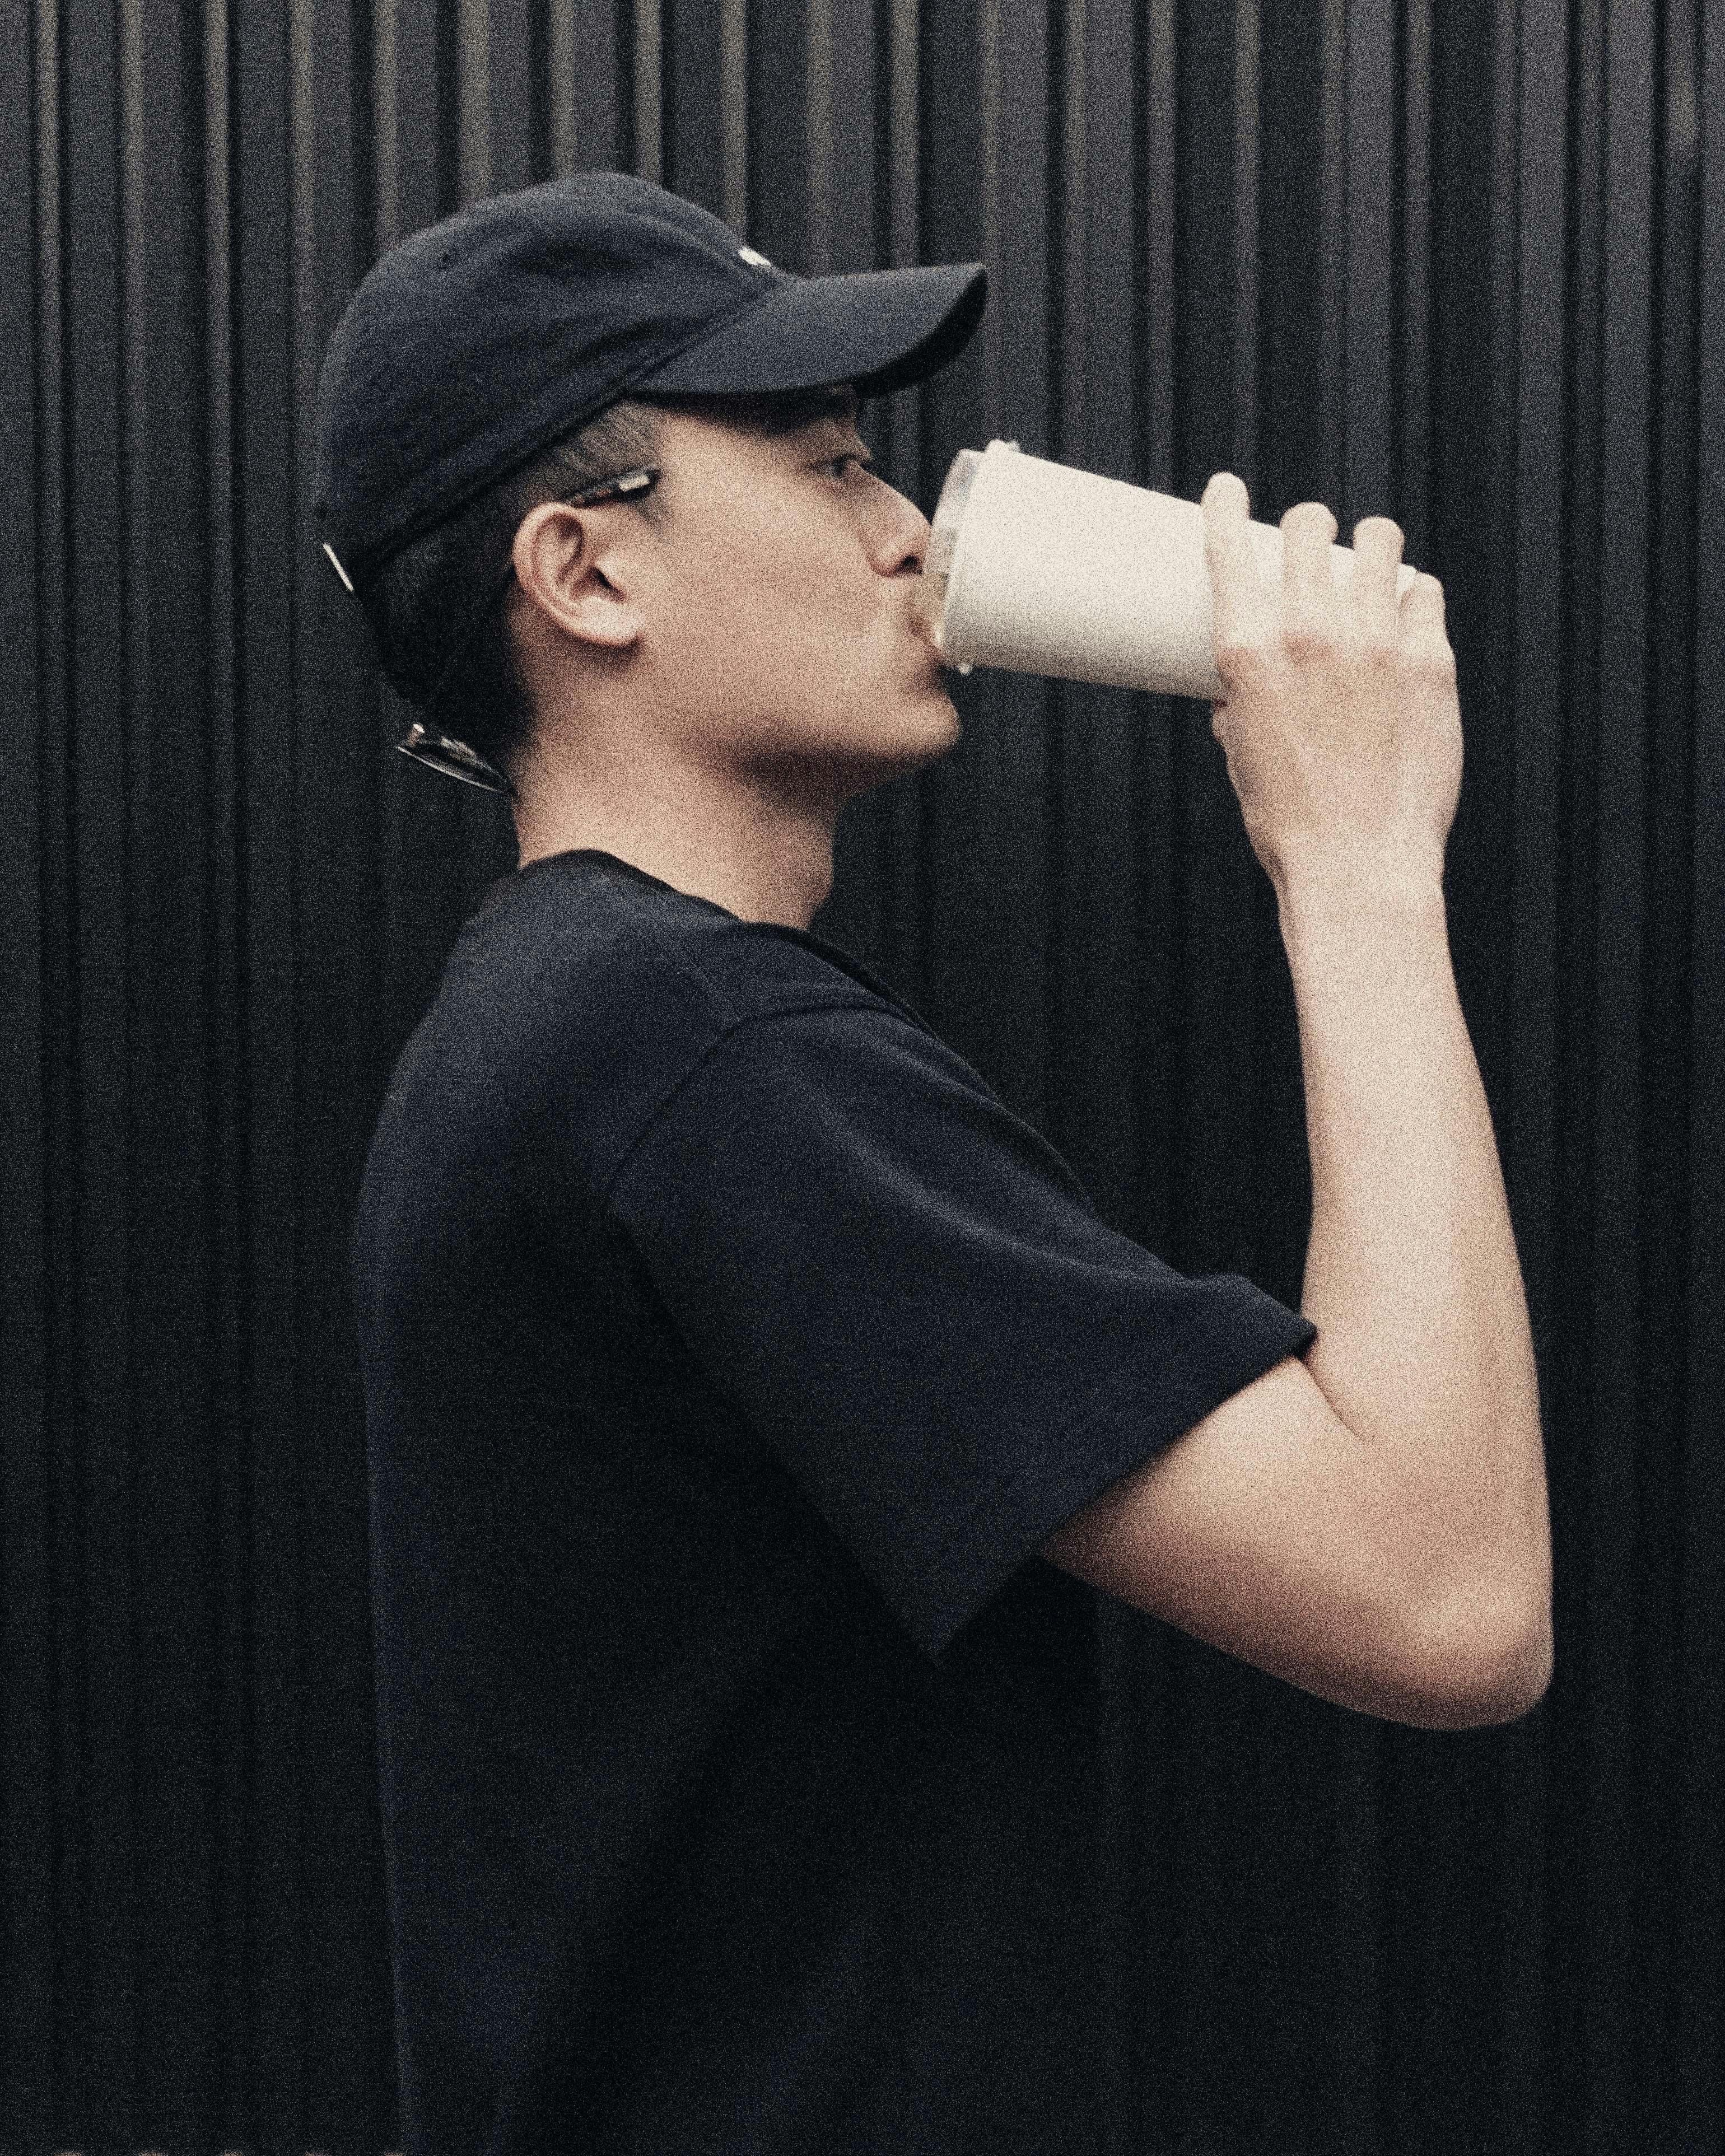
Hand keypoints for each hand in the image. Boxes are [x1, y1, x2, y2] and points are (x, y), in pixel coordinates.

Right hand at [1199, 472, 1462, 892]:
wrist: (1357, 865)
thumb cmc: (1288, 821)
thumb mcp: (1241, 754)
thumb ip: (1241, 701)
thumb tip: (1241, 684)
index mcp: (1248, 652)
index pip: (1231, 546)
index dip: (1227, 504)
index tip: (1229, 489)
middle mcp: (1310, 632)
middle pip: (1313, 523)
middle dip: (1309, 526)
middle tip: (1313, 542)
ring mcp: (1377, 640)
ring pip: (1379, 541)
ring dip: (1369, 548)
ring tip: (1369, 570)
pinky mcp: (1432, 659)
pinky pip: (1425, 592)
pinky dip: (1413, 599)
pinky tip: (1407, 619)